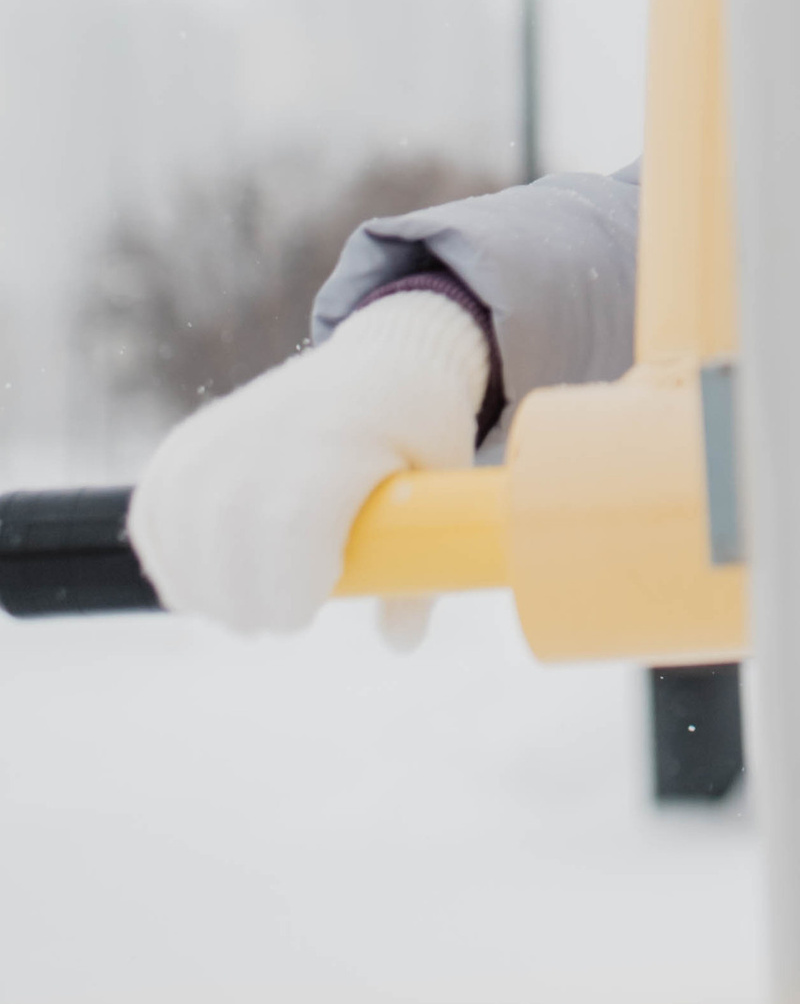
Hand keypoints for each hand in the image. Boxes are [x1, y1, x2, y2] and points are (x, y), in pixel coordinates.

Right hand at [127, 287, 488, 633]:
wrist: (376, 358)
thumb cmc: (416, 425)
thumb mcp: (444, 484)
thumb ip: (426, 570)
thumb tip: (401, 645)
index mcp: (328, 450)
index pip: (285, 541)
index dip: (293, 594)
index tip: (318, 601)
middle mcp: (258, 443)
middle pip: (227, 558)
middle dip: (256, 606)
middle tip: (289, 609)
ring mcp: (213, 441)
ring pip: (181, 547)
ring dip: (210, 592)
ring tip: (250, 599)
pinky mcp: (183, 446)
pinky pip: (152, 519)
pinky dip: (171, 560)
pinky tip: (202, 579)